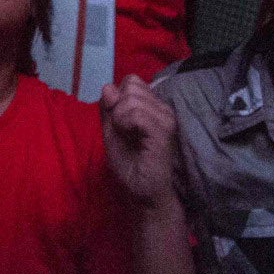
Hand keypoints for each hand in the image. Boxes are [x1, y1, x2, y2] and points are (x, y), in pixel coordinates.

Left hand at [100, 76, 181, 206]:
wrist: (142, 192)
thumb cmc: (129, 163)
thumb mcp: (110, 130)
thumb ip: (107, 106)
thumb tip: (109, 86)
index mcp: (152, 107)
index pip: (132, 80)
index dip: (117, 95)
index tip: (117, 118)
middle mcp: (162, 109)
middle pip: (132, 84)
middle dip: (118, 104)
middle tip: (123, 128)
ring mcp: (165, 119)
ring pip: (132, 97)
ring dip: (119, 116)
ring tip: (127, 135)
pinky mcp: (164, 132)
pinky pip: (137, 113)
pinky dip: (124, 122)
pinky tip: (129, 135)